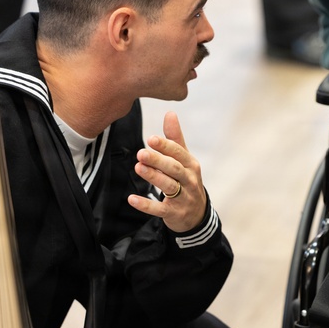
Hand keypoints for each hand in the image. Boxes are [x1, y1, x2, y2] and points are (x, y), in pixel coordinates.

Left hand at [128, 111, 207, 233]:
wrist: (197, 214)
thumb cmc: (187, 180)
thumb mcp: (185, 160)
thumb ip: (175, 138)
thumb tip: (170, 113)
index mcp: (191, 165)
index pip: (179, 153)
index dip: (165, 146)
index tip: (151, 139)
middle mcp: (189, 180)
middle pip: (174, 169)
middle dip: (158, 160)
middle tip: (141, 153)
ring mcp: (183, 198)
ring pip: (168, 186)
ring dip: (153, 177)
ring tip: (138, 168)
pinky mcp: (174, 213)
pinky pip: (159, 209)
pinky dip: (146, 205)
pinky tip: (132, 199)